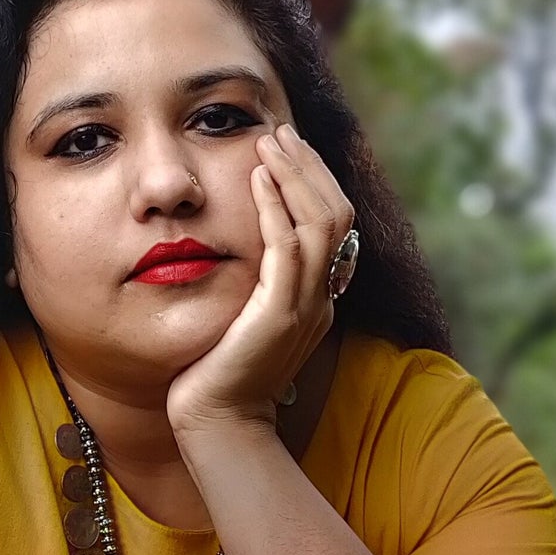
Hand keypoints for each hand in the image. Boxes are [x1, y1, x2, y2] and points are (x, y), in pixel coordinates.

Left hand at [166, 123, 354, 432]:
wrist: (217, 423)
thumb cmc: (219, 372)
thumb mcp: (245, 315)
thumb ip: (257, 281)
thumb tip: (241, 239)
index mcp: (319, 298)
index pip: (335, 223)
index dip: (314, 179)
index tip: (286, 148)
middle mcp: (322, 298)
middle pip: (338, 214)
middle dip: (309, 166)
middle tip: (280, 131)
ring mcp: (306, 307)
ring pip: (321, 223)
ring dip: (294, 175)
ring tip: (268, 142)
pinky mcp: (279, 316)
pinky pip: (287, 250)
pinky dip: (275, 208)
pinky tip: (255, 180)